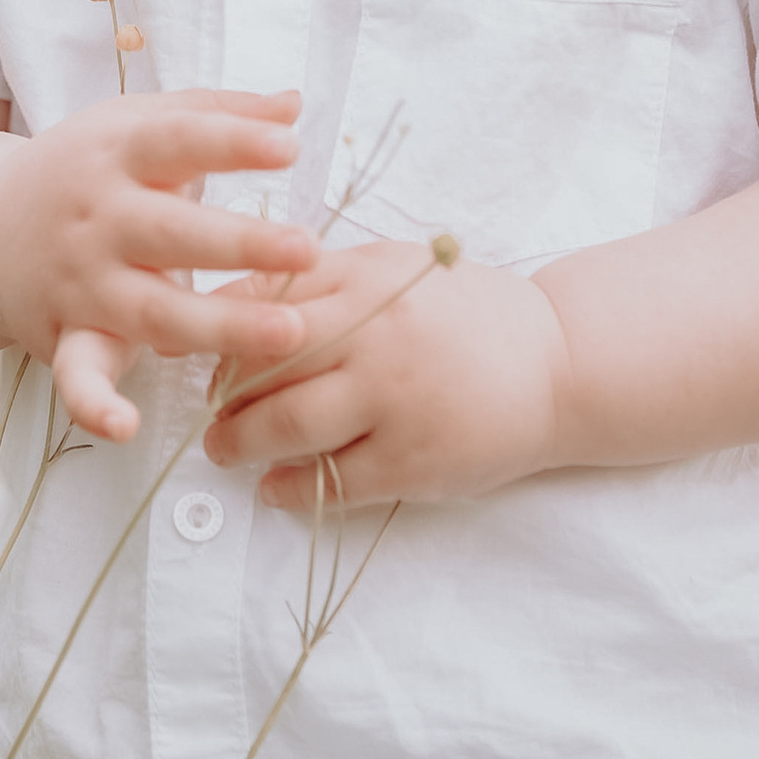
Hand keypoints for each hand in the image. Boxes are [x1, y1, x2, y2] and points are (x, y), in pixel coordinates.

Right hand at [0, 90, 318, 444]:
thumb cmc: (87, 170)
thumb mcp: (137, 124)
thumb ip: (217, 113)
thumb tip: (295, 104)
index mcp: (119, 153)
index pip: (176, 141)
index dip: (230, 142)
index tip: (288, 147)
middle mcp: (99, 218)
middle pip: (171, 232)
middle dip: (239, 242)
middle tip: (309, 248)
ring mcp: (80, 282)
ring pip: (151, 310)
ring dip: (217, 325)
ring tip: (287, 332)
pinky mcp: (63, 337)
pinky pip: (76, 375)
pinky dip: (92, 404)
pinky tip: (126, 427)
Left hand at [201, 239, 564, 507]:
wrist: (557, 364)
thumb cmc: (467, 312)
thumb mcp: (398, 268)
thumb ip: (328, 278)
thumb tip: (241, 298)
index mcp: (367, 281)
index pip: (264, 301)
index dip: (220, 326)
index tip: (201, 345)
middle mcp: (375, 338)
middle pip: (263, 365)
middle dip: (220, 391)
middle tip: (207, 409)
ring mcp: (393, 402)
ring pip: (287, 425)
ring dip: (240, 443)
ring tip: (225, 449)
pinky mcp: (412, 461)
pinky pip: (331, 482)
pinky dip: (290, 489)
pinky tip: (275, 488)